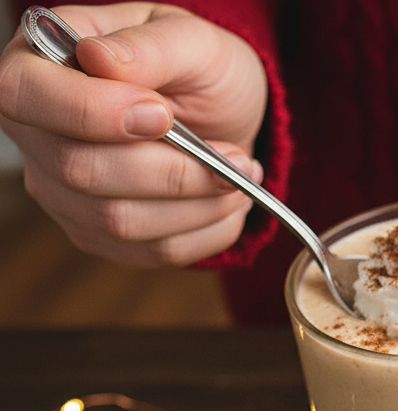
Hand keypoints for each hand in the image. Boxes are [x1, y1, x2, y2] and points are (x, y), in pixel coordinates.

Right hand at [0, 3, 266, 266]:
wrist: (225, 115)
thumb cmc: (199, 69)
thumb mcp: (190, 39)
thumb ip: (150, 47)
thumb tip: (100, 59)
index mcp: (38, 64)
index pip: (24, 95)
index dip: (92, 112)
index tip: (162, 114)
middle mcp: (36, 132)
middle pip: (78, 169)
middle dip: (171, 169)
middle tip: (233, 156)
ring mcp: (61, 190)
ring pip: (118, 220)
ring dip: (197, 204)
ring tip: (240, 176)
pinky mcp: (98, 233)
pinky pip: (149, 251)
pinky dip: (205, 231)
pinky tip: (228, 203)